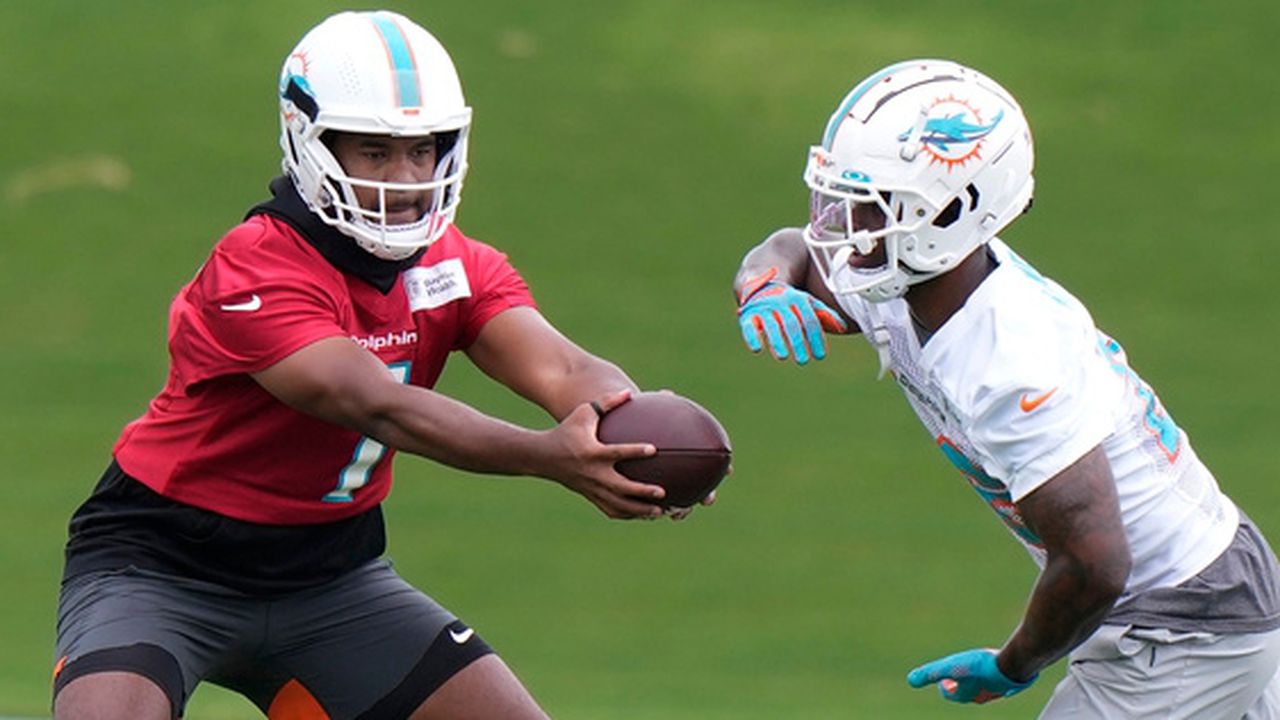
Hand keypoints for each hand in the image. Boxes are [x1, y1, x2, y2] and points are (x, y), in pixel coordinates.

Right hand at [545, 390, 665, 519]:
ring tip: (661, 510)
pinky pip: (611, 510)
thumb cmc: (566, 430)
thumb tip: (629, 392)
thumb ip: (606, 402)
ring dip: (639, 510)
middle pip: (620, 487)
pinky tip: (644, 515)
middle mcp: (593, 473)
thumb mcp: (583, 412)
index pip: (616, 453)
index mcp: (592, 452)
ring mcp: (592, 488)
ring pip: (618, 504)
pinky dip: (627, 514)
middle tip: (663, 491)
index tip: (654, 449)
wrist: (543, 457)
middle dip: (641, 491)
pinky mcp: (591, 496)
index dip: (635, 451)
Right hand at [736, 268, 846, 364]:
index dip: (816, 338)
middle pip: (791, 324)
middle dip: (797, 342)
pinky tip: (757, 349)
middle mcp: (781, 302)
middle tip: (803, 361)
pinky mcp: (748, 315)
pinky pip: (749, 326)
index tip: (820, 356)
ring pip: (771, 326)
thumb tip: (843, 328)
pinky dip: (752, 337)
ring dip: (777, 342)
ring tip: (782, 357)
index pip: (810, 320)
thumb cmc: (789, 300)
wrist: (761, 284)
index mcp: (798, 299)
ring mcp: (764, 308)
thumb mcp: (807, 303)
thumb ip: (824, 315)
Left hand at [906, 648, 1036, 703]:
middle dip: (961, 685)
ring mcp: (999, 690)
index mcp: (966, 695)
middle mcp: (983, 696)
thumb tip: (910, 680)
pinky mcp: (1011, 682)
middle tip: (957, 675)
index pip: (951, 695)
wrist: (1013, 666)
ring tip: (976, 669)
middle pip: (968, 693)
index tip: (942, 679)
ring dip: (978, 680)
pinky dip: (994, 675)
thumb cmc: (979, 667)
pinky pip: (1000, 681)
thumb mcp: (949, 667)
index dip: (944, 687)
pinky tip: (997, 667)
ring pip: (985, 688)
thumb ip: (930, 673)